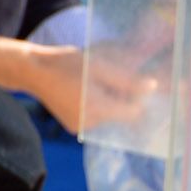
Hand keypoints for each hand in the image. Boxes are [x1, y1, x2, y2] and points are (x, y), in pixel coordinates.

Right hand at [0, 37, 156, 133]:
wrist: (34, 70)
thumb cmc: (67, 63)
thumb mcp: (101, 66)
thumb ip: (127, 80)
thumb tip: (152, 88)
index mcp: (97, 109)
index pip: (134, 113)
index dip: (145, 102)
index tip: (157, 92)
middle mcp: (89, 124)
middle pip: (122, 116)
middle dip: (128, 100)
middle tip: (128, 83)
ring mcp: (80, 127)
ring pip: (110, 117)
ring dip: (114, 103)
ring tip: (103, 83)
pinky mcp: (74, 125)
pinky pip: (97, 118)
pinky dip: (101, 106)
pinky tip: (92, 91)